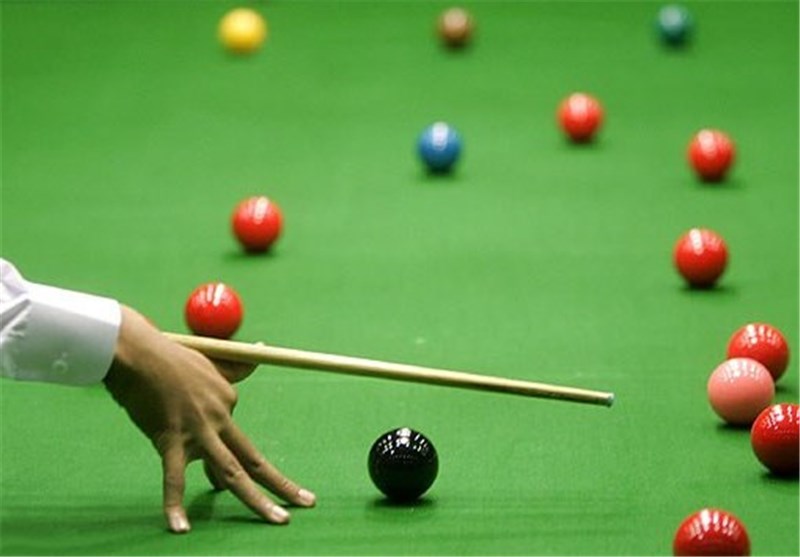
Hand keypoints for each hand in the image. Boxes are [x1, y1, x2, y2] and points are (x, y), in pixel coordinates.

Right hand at [103, 305, 315, 532]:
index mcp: (228, 399)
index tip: (209, 465)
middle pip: (254, 458)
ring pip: (232, 472)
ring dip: (257, 500)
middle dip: (282, 484)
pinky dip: (175, 504)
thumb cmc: (167, 356)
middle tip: (308, 502)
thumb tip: (265, 348)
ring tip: (280, 520)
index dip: (224, 455)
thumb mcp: (210, 361)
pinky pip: (174, 477)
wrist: (137, 352)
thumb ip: (237, 365)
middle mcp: (221, 417)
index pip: (234, 436)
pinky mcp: (171, 439)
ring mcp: (199, 430)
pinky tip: (180, 528)